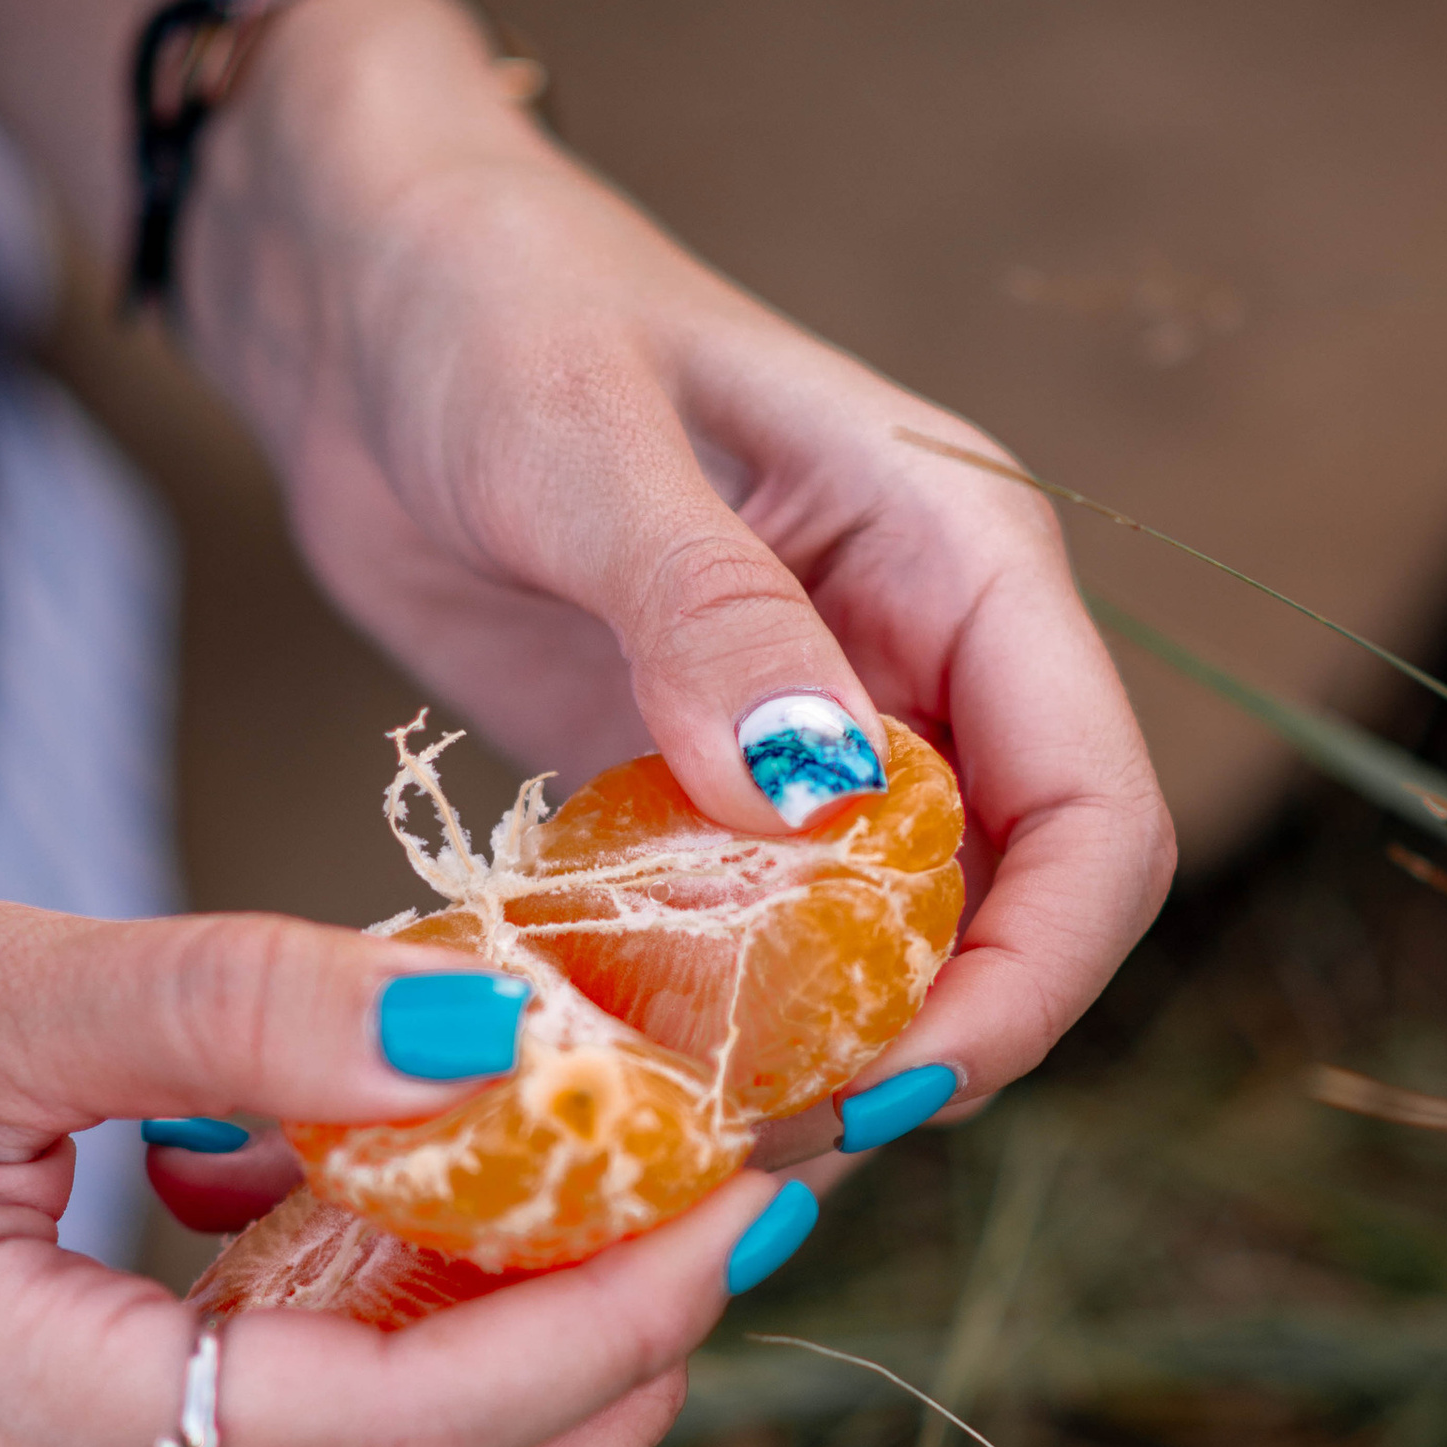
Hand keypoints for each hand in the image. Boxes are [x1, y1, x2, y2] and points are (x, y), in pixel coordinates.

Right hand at [0, 851, 783, 1446]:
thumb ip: (233, 1006)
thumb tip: (501, 1032)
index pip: (387, 1444)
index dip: (600, 1332)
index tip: (734, 1196)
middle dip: (603, 1425)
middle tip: (721, 1238)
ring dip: (516, 1418)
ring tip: (624, 1227)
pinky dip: (392, 1393)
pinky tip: (437, 1230)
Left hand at [186, 0, 1175, 1117]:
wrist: (352, 292)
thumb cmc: (482, 306)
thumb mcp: (581, 441)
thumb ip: (704, 609)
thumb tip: (820, 790)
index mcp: (965, 558)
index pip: (1094, 814)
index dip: (1032, 977)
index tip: (891, 1088)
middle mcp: (926, 658)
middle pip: (1017, 914)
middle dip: (930, 1050)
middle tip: (766, 1154)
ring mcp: (823, 729)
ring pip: (895, 950)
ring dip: (824, 1061)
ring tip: (695, 1152)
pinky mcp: (711, 783)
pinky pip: (765, 941)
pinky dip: (723, 1026)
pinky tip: (633, 1091)